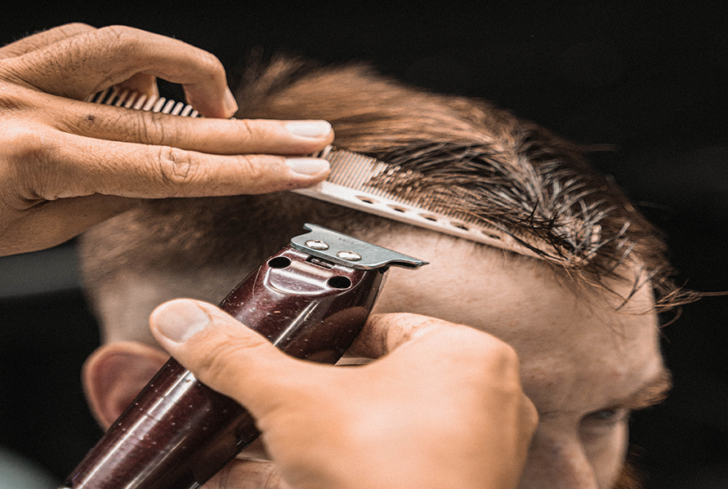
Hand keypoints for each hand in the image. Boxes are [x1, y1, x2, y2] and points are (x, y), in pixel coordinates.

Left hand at [0, 24, 332, 255]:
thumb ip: (100, 198)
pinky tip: (147, 86)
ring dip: (193, 76)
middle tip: (310, 137)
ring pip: (132, 48)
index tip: (298, 171)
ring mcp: (17, 69)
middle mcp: (29, 102)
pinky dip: (135, 60)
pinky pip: (87, 41)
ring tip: (226, 109)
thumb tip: (162, 175)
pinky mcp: (10, 55)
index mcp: (34, 159)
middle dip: (255, 130)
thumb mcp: (23, 233)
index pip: (173, 168)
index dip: (246, 172)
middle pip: (172, 114)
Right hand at [150, 300, 537, 488]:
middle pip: (369, 383)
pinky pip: (373, 473)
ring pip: (367, 434)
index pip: (381, 326)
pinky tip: (250, 474)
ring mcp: (465, 457)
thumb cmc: (385, 476)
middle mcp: (478, 403)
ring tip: (244, 434)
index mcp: (465, 355)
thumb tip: (183, 320)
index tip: (285, 345)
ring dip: (304, 437)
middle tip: (260, 392)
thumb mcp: (295, 402)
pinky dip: (318, 471)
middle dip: (304, 394)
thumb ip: (239, 358)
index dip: (323, 335)